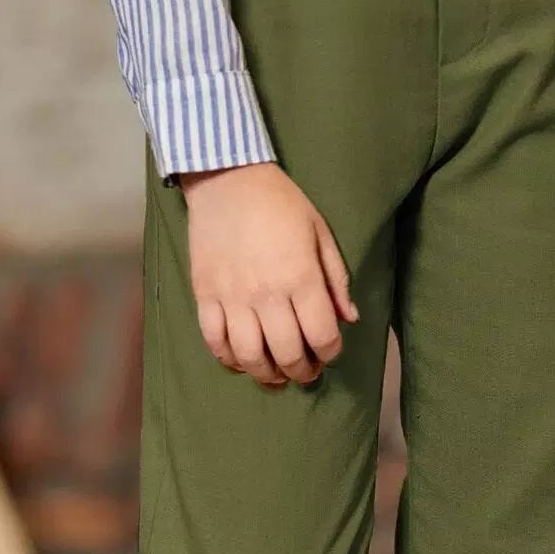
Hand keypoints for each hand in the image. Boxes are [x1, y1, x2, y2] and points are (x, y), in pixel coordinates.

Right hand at [180, 162, 357, 389]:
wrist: (227, 179)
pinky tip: (241, 360)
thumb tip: (348, 318)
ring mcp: (232, 297)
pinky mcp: (205, 294)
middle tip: (307, 372)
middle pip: (287, 353)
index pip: (322, 335)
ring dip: (266, 374)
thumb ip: (336, 279)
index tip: (330, 352)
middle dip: (302, 372)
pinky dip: (228, 358)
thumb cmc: (280, 203)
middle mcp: (267, 293)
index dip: (330, 353)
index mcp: (300, 277)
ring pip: (249, 356)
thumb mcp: (320, 233)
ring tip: (276, 375)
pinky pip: (214, 340)